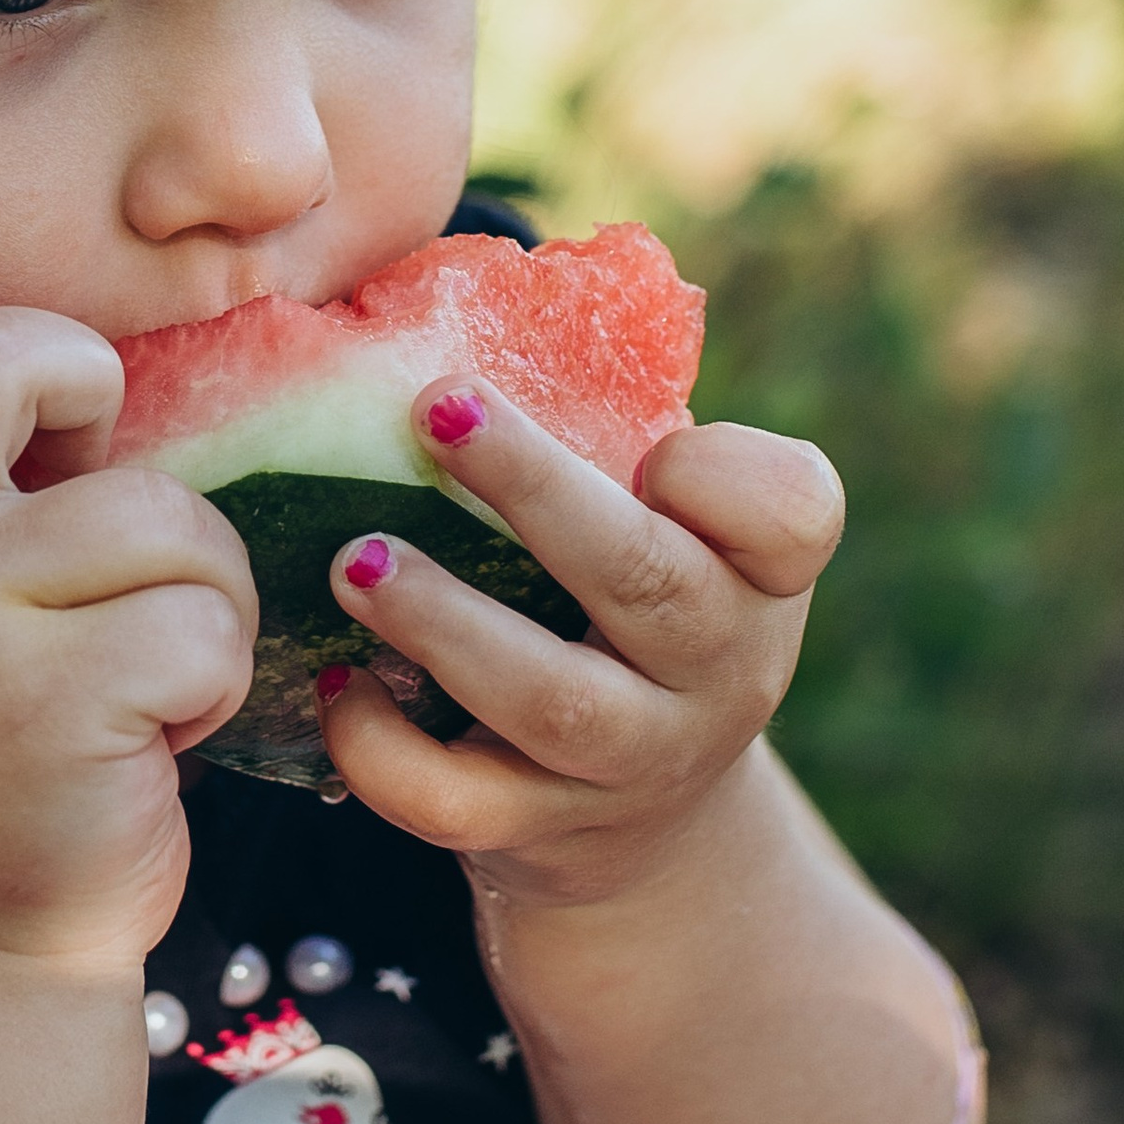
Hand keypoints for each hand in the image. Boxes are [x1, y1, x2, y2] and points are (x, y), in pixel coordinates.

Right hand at [0, 289, 255, 969]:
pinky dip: (219, 680)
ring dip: (203, 592)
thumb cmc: (0, 726)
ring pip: (163, 513)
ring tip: (147, 667)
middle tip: (106, 496)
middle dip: (91, 393)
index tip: (32, 439)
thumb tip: (121, 344)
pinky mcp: (45, 706)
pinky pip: (204, 625)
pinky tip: (157, 733)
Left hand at [315, 388, 843, 910]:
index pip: (791, 513)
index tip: (654, 447)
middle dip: (537, 492)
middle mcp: (718, 669)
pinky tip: (333, 680)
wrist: (648, 820)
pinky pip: (462, 805)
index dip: (723, 477)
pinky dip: (386, 748)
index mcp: (756, 572)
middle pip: (645, 581)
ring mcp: (634, 762)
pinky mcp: (543, 833)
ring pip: (554, 702)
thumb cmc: (623, 604)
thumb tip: (406, 291)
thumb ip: (599, 431)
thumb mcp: (660, 525)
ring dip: (445, 623)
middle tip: (434, 409)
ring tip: (357, 560)